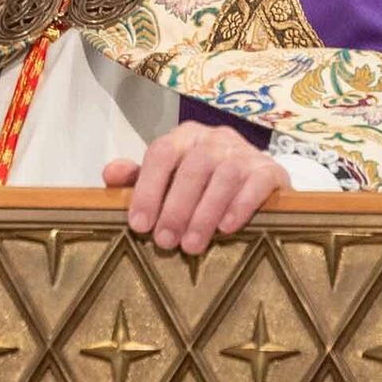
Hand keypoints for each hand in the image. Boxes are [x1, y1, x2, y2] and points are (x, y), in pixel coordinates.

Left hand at [103, 122, 290, 254]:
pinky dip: (240, 206)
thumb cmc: (203, 185)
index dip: (148, 189)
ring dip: (205, 213)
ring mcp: (246, 152)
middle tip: (165, 242)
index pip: (162, 153)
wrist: (257, 184)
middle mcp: (215, 138)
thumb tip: (110, 174)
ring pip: (224, 175)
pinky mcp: (271, 170)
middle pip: (193, 166)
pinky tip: (226, 229)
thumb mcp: (169, 180)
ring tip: (191, 245)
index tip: (139, 224)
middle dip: (176, 207)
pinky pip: (256, 184)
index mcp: (185, 136)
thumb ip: (138, 178)